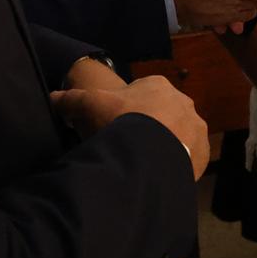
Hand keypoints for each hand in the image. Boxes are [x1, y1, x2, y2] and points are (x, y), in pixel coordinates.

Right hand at [51, 75, 209, 179]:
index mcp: (158, 85)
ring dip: (164, 144)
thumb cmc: (122, 122)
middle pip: (161, 114)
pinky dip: (176, 163)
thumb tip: (52, 99)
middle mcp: (183, 102)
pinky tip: (158, 172)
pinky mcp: (203, 152)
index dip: (125, 109)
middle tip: (128, 145)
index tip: (115, 125)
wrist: (150, 156)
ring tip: (143, 162)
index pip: (141, 94)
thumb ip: (71, 100)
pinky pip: (188, 156)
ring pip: (177, 135)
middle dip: (148, 126)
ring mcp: (196, 127)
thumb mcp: (90, 105)